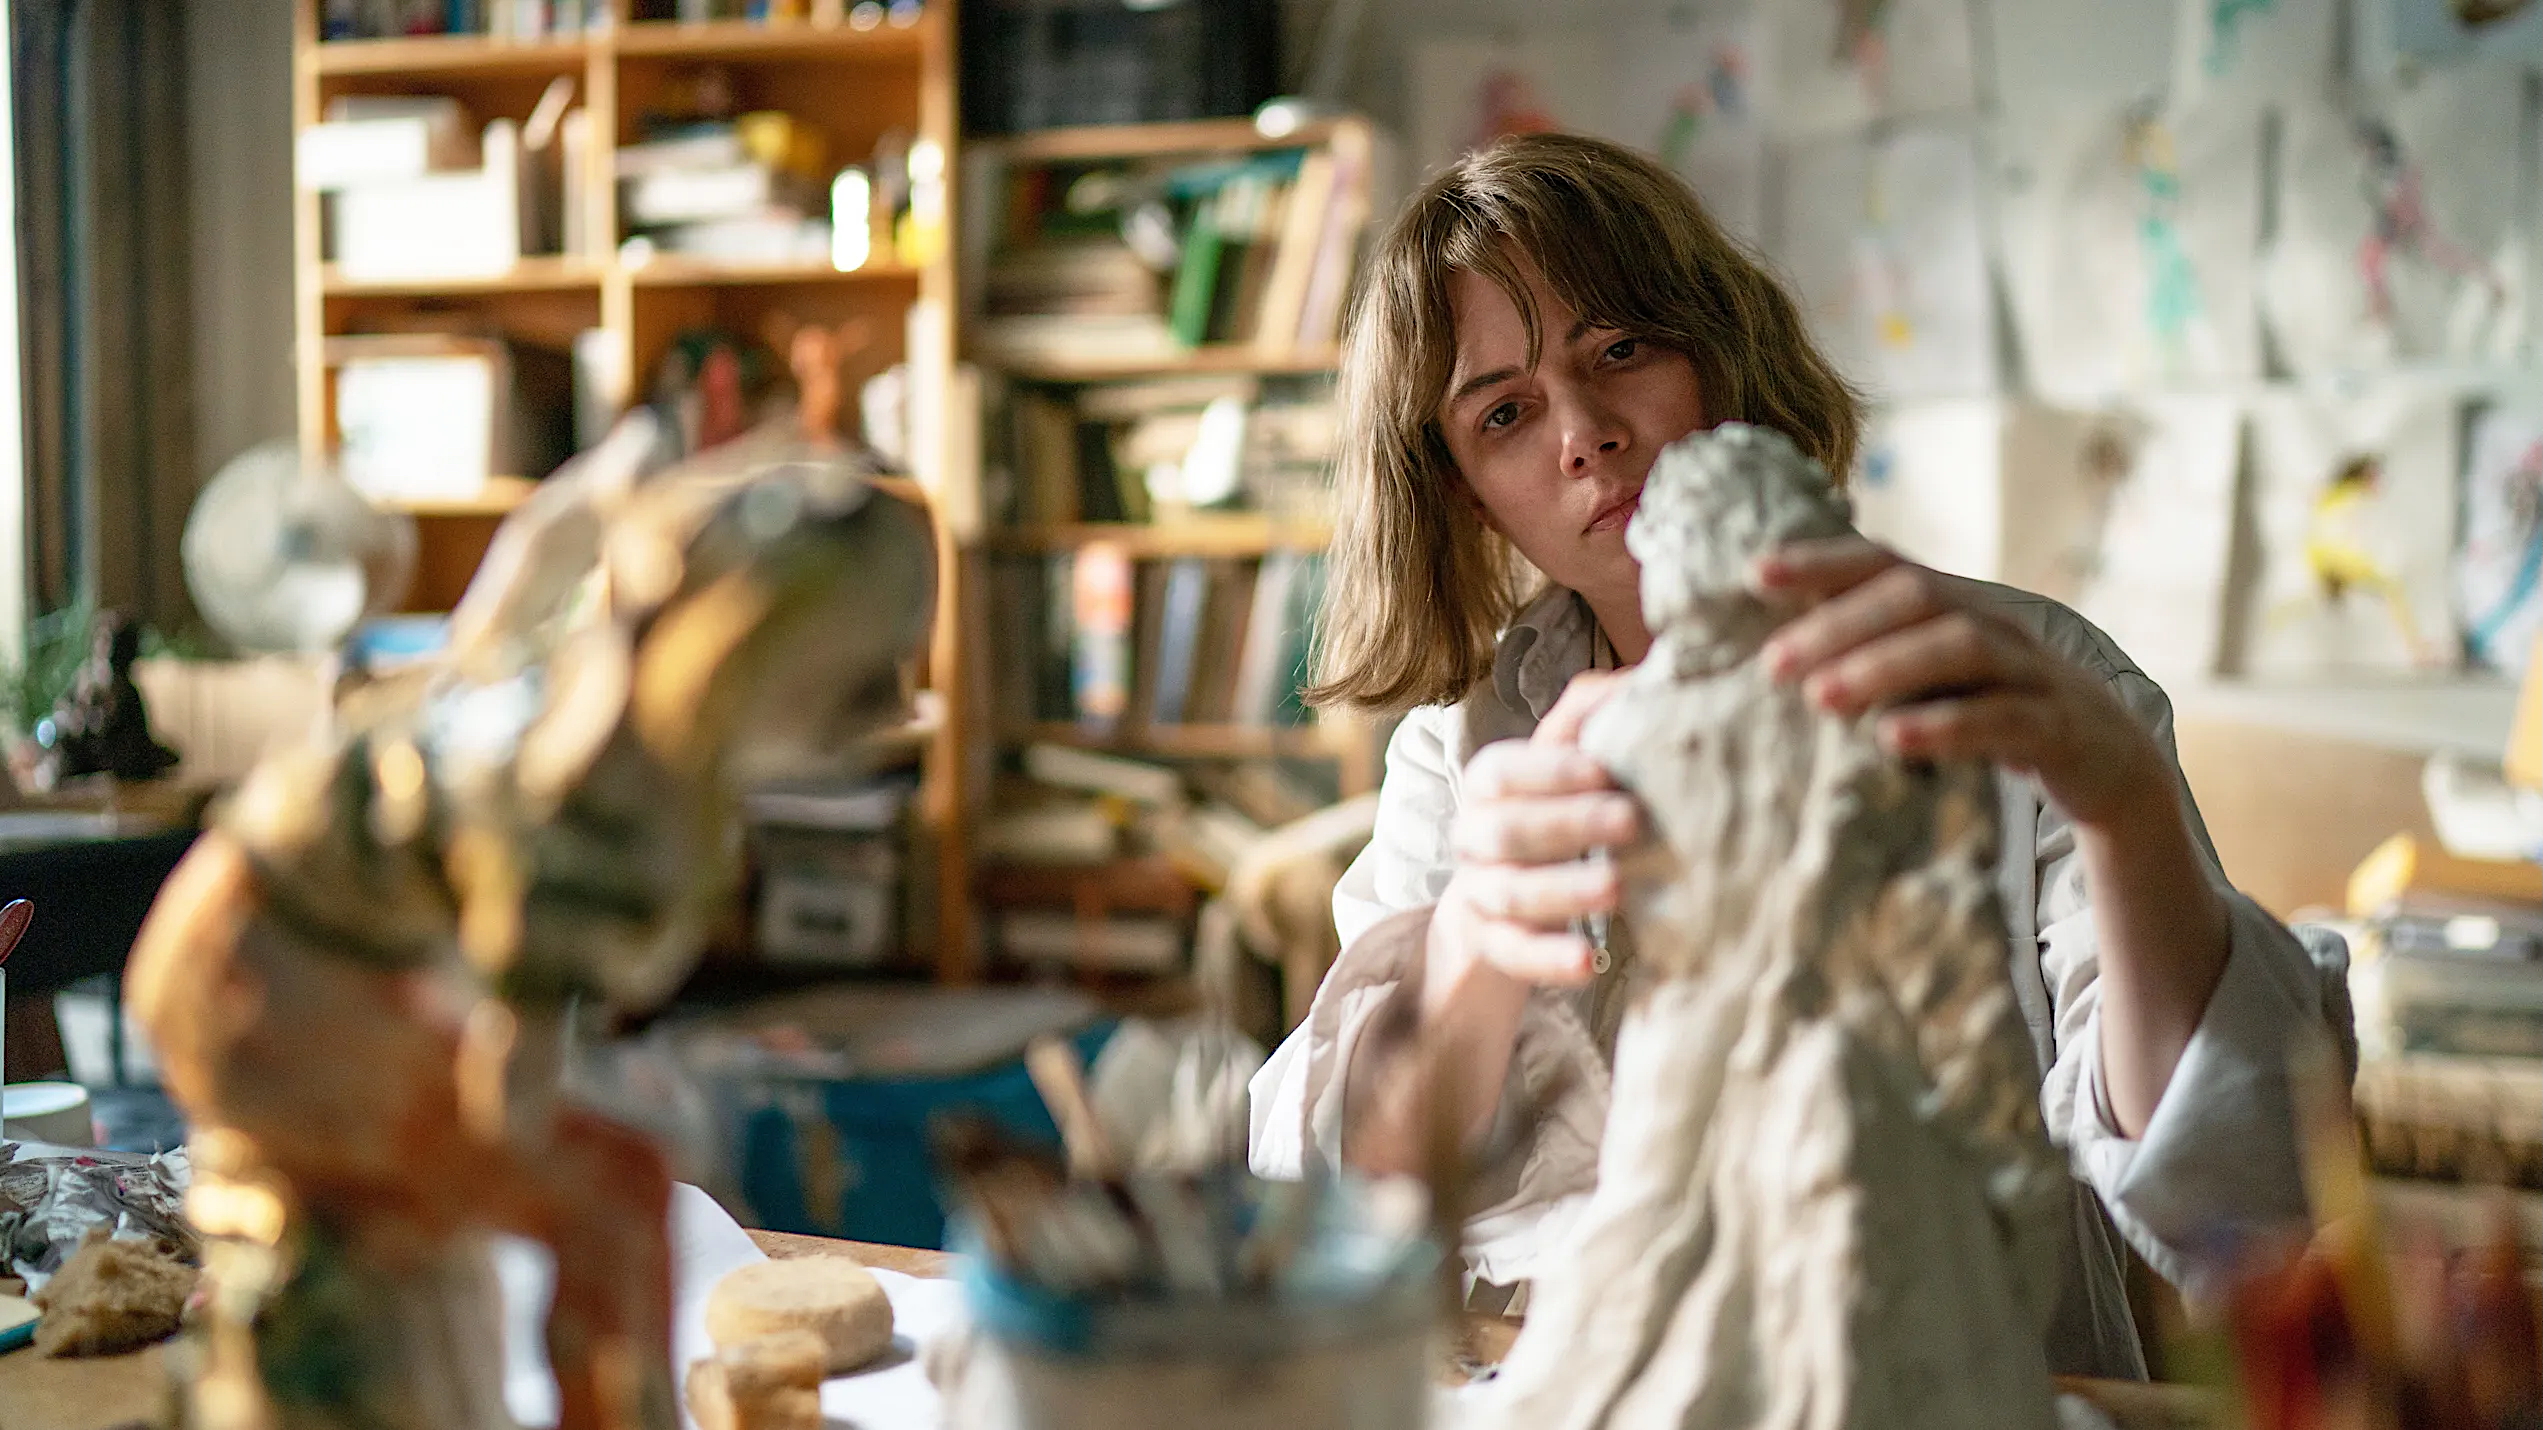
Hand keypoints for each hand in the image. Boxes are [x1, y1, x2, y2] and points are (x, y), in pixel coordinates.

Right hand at [1427, 671, 1640, 1005]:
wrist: (1498, 907)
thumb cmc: (1551, 818)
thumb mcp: (1565, 768)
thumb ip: (1590, 719)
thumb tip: (1638, 680)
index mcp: (1489, 784)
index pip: (1503, 771)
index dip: (1550, 769)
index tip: (1606, 769)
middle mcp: (1473, 836)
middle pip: (1509, 830)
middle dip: (1570, 824)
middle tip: (1633, 821)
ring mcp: (1478, 894)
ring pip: (1511, 893)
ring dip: (1564, 890)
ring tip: (1617, 888)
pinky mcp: (1492, 947)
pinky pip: (1513, 954)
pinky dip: (1548, 958)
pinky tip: (1587, 962)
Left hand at [1753, 537, 2164, 832]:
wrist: (2107, 761)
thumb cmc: (1994, 712)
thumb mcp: (1933, 678)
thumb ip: (1874, 656)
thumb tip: (1775, 654)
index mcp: (1955, 605)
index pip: (1885, 562)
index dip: (1822, 561)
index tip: (1753, 574)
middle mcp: (1993, 623)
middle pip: (1915, 596)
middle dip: (1839, 624)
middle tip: (1772, 664)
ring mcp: (2030, 671)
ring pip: (1960, 647)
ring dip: (1884, 667)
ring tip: (1821, 699)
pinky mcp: (2056, 726)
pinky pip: (2002, 718)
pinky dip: (1946, 726)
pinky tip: (1893, 739)